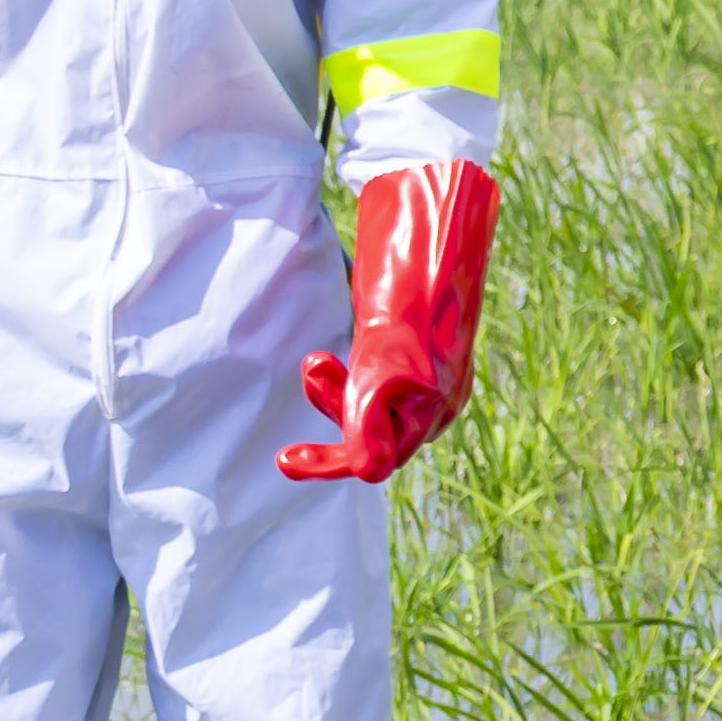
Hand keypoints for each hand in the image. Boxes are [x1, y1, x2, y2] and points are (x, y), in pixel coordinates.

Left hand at [281, 162, 496, 483]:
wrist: (437, 249)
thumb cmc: (411, 309)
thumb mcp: (381, 370)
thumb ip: (367, 423)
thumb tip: (364, 472)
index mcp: (433, 412)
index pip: (375, 458)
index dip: (329, 461)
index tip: (284, 459)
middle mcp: (435, 406)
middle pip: (371, 433)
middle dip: (333, 408)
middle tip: (311, 369)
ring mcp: (430, 384)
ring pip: (370, 408)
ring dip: (336, 389)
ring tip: (318, 357)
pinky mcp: (419, 361)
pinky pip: (376, 386)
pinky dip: (351, 377)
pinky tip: (340, 355)